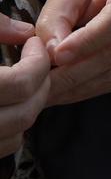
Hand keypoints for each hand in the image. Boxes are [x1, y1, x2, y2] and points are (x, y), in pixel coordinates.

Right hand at [0, 21, 50, 156]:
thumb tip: (24, 31)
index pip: (19, 84)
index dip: (37, 62)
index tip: (34, 45)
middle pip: (23, 114)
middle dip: (39, 87)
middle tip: (36, 66)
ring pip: (16, 134)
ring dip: (28, 109)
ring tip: (22, 84)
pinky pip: (2, 147)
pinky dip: (12, 128)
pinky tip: (8, 105)